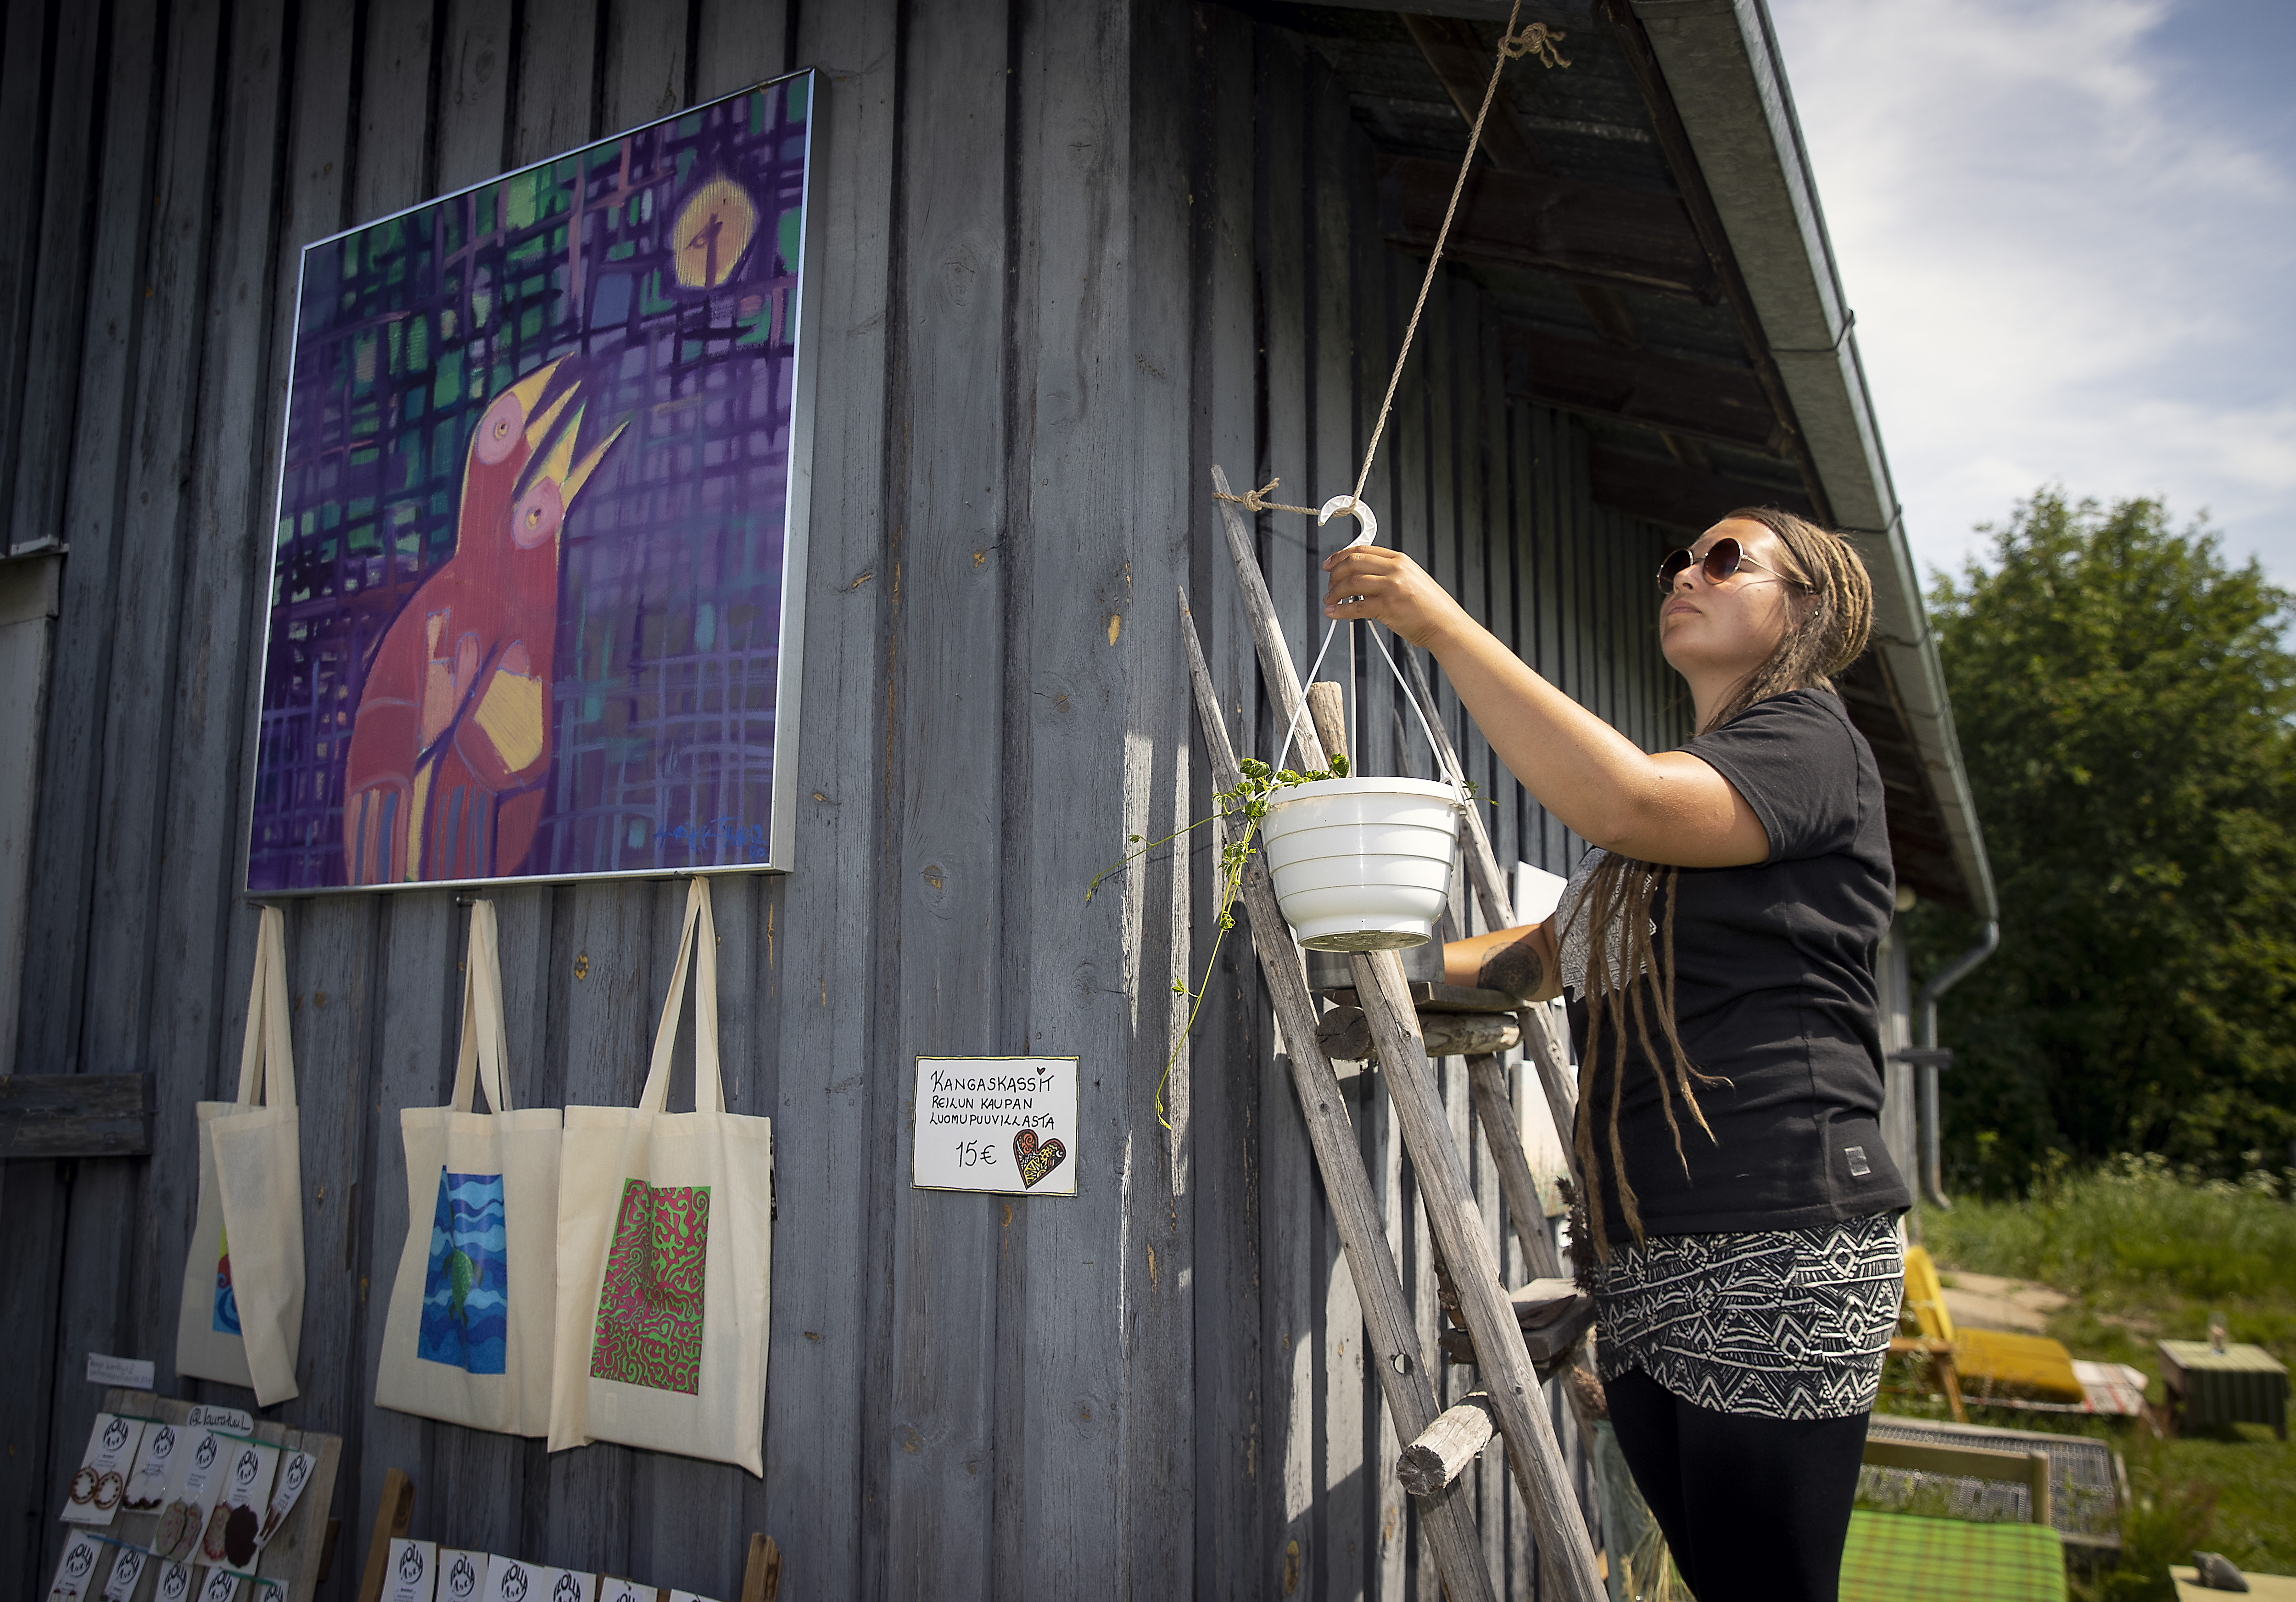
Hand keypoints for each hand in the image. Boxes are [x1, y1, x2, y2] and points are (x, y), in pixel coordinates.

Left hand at [1322, 544, 1471, 648]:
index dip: (1340, 556)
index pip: (1362, 550)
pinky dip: (1340, 610)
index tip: (1331, 564)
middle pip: (1353, 562)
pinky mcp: (1388, 607)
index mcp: (1400, 559)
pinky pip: (1356, 606)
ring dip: (1334, 592)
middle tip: (1328, 583)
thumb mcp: (1411, 579)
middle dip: (1334, 573)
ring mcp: (1392, 587)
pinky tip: (1334, 612)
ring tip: (1330, 600)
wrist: (1446, 625)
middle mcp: (1395, 569)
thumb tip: (1360, 578)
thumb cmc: (1430, 607)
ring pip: (1351, 582)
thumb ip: (1387, 574)